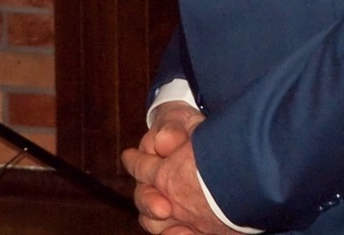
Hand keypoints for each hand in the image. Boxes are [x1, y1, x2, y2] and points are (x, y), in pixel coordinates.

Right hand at [123, 105, 228, 234]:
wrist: (207, 140)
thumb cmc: (186, 128)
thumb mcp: (180, 120)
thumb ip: (171, 128)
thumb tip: (163, 142)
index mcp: (146, 160)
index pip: (135, 164)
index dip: (139, 167)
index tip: (153, 173)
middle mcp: (152, 187)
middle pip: (143, 199)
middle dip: (150, 204)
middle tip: (164, 208)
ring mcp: (169, 206)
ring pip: (155, 222)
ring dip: (163, 226)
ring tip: (179, 227)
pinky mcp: (188, 221)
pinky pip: (177, 233)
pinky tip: (191, 234)